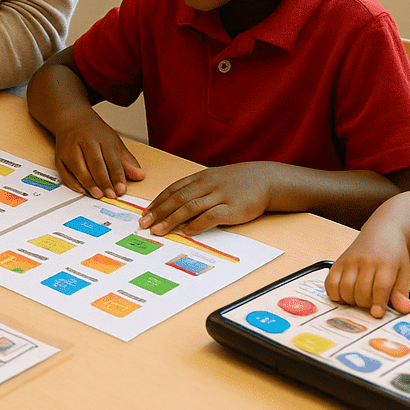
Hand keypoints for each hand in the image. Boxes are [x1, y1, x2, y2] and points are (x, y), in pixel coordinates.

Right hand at [50, 111, 143, 198]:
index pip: (112, 159)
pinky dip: (72, 182)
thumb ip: (126, 160)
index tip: (122, 189)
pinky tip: (82, 190)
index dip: (117, 175)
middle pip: (95, 163)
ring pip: (79, 168)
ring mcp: (70, 149)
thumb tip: (140, 175)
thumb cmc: (94, 133)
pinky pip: (64, 172)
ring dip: (88, 183)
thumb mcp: (114, 142)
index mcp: (102, 138)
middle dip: (104, 181)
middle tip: (111, 195)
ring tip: (98, 194)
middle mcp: (85, 142)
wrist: (72, 119)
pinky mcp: (59, 156)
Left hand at [139, 163, 271, 235]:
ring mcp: (220, 196)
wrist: (266, 180)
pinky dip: (196, 224)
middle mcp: (207, 184)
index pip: (174, 189)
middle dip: (159, 212)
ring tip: (158, 230)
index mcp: (201, 177)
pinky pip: (211, 216)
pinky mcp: (232, 209)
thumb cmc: (237, 183)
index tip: (145, 213)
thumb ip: (196, 191)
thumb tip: (176, 209)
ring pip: (190, 207)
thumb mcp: (214, 180)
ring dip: (171, 220)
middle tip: (144, 223)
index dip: (158, 202)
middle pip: (178, 198)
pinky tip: (186, 231)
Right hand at [325, 218, 409, 318]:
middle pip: (361, 291)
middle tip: (370, 303)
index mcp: (385, 263)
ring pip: (344, 289)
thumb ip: (401, 293)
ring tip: (358, 299)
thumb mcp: (403, 272)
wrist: (381, 232)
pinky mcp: (338, 262)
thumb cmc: (393, 255)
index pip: (380, 287)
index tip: (377, 314)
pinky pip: (330, 282)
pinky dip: (335, 294)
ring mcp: (349, 260)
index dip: (378, 303)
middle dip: (365, 304)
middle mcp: (365, 260)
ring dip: (351, 301)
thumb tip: (406, 309)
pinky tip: (344, 295)